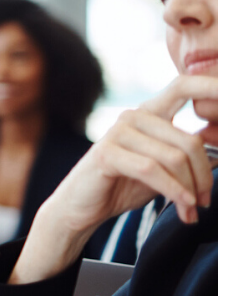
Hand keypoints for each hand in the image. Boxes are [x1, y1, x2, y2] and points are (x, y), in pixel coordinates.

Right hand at [12, 75, 215, 283]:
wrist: (81, 208)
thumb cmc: (123, 185)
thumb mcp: (164, 168)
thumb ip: (188, 155)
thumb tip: (222, 150)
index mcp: (150, 113)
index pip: (184, 86)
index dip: (212, 85)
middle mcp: (134, 116)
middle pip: (189, 140)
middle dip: (204, 176)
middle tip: (205, 201)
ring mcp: (118, 131)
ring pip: (174, 158)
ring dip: (190, 190)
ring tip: (191, 210)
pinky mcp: (106, 153)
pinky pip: (152, 170)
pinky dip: (174, 191)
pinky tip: (183, 206)